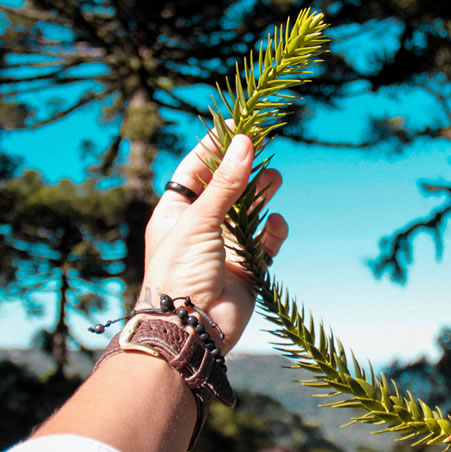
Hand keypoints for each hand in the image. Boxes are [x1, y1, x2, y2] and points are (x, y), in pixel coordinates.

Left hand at [139, 134, 287, 353]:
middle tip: (264, 147)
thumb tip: (244, 143)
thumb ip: (225, 184)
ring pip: (248, 212)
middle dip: (244, 169)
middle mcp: (199, 227)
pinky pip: (264, 242)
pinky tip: (275, 224)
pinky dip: (272, 231)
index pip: (195, 169)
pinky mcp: (246, 268)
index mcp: (175, 212)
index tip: (239, 123)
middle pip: (226, 187)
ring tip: (274, 179)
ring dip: (261, 195)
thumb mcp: (199, 221)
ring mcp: (223, 247)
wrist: (191, 328)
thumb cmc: (180, 272)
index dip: (215, 145)